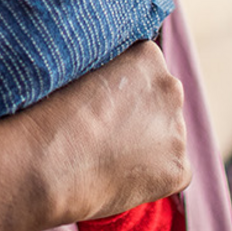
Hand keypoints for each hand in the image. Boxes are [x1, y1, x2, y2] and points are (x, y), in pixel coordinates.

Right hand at [22, 40, 190, 224]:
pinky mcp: (180, 169)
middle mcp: (171, 87)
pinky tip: (120, 175)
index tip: (100, 95)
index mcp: (147, 55)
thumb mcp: (76, 68)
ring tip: (107, 153)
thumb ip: (104, 68)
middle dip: (140, 109)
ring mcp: (178, 130)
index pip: (143, 63)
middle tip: (105, 125)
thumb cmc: (52, 109)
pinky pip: (170, 169)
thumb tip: (106, 79)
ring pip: (165, 134)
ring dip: (146, 141)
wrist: (52, 161)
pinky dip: (151, 174)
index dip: (121, 81)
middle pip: (160, 97)